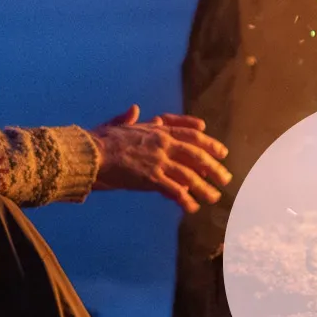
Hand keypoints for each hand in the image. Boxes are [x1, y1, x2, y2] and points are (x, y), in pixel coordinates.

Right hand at [90, 105, 231, 213]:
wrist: (90, 153)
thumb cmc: (99, 140)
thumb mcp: (117, 124)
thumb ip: (128, 118)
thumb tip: (134, 108)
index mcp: (157, 130)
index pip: (190, 134)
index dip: (208, 143)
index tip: (222, 151)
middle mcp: (163, 143)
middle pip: (197, 154)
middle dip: (214, 167)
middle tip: (226, 177)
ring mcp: (159, 160)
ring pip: (190, 174)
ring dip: (205, 187)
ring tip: (215, 197)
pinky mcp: (151, 177)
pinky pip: (175, 190)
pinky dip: (185, 200)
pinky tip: (192, 208)